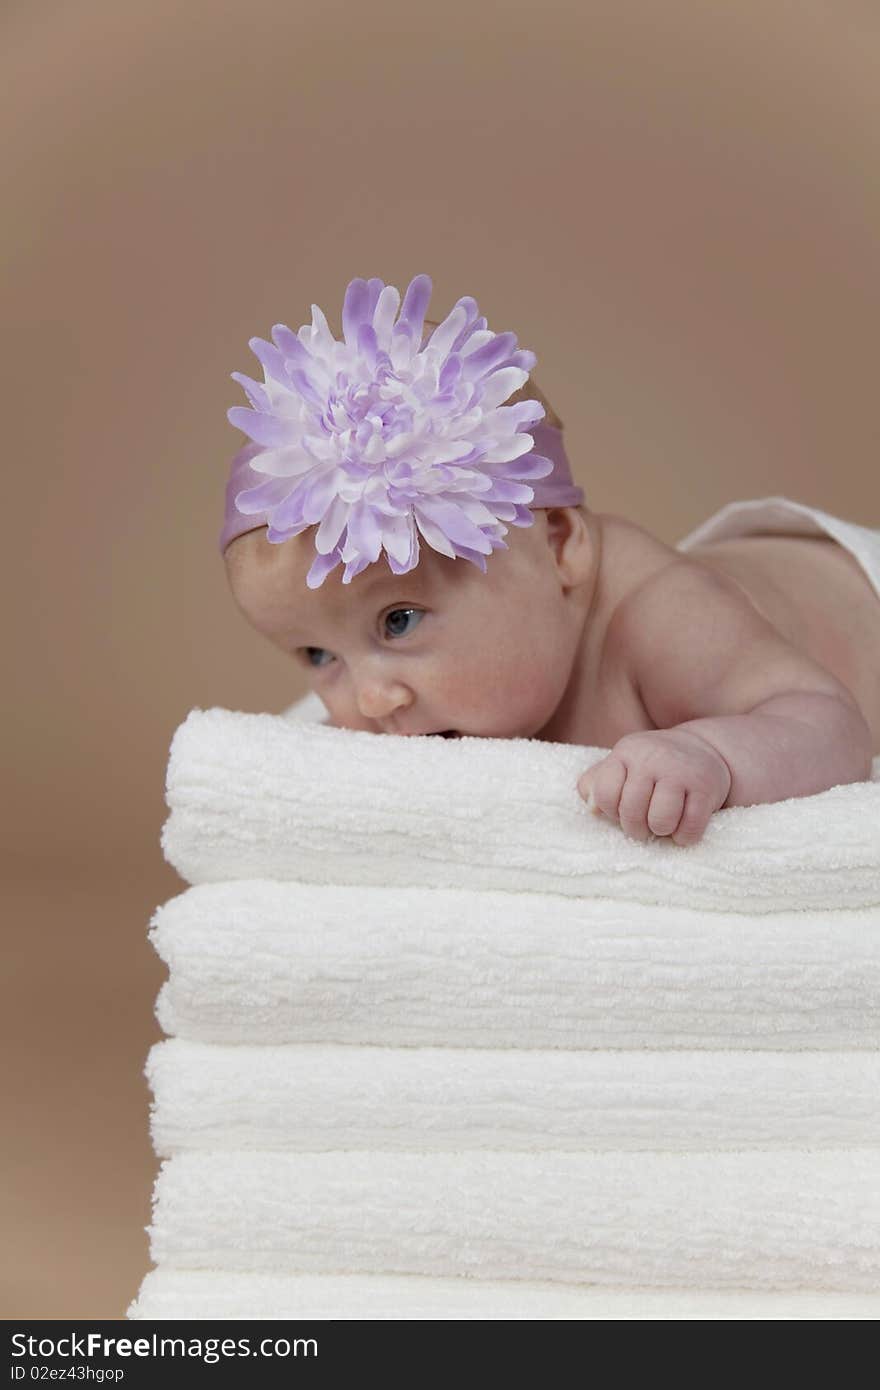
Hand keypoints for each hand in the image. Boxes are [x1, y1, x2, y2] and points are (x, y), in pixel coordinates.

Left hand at [577, 728, 731, 846]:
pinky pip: (690, 827)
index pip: (604, 793)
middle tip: (643, 825)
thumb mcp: (621, 765)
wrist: (702, 749)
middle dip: (635, 828)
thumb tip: (591, 809)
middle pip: (631, 811)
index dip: (611, 811)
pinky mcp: (706, 787)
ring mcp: (681, 771)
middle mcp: (653, 757)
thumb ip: (596, 784)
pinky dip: (684, 836)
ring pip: (661, 821)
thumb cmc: (651, 767)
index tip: (621, 811)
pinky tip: (683, 827)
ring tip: (663, 824)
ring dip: (661, 831)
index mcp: (627, 751)